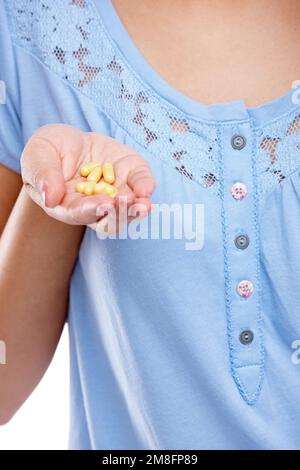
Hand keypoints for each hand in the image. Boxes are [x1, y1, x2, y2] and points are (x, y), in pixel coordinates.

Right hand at [21, 124, 154, 227]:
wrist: (69, 140)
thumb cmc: (48, 151)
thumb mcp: (37, 155)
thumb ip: (41, 175)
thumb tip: (50, 198)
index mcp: (67, 206)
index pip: (79, 214)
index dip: (91, 210)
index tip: (103, 204)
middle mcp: (95, 206)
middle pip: (108, 221)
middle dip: (118, 215)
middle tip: (124, 205)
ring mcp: (115, 193)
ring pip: (128, 210)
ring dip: (136, 210)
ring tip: (143, 205)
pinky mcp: (129, 176)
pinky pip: (140, 184)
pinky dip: (145, 186)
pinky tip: (146, 188)